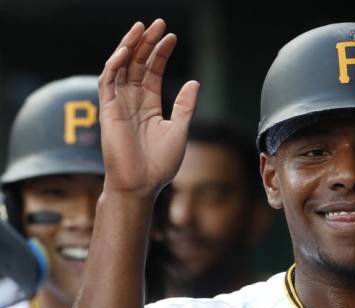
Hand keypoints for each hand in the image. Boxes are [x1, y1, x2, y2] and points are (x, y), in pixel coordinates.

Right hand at [98, 19, 199, 197]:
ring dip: (131, 46)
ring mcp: (119, 104)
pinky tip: (128, 50)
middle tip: (158, 23)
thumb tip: (195, 82)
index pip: (153, 71)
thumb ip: (185, 106)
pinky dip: (116, 64)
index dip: (161, 53)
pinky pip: (108, 81)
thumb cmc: (159, 164)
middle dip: (147, 43)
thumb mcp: (179, 130)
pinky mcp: (107, 110)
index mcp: (149, 105)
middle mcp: (132, 101)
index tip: (172, 36)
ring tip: (142, 28)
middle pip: (138, 64)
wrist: (141, 184)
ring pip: (121, 67)